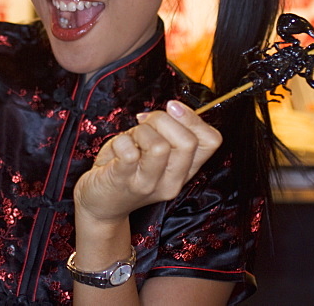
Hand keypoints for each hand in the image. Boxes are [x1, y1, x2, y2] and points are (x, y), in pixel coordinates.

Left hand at [74, 100, 221, 223]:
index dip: (193, 117)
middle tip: (145, 124)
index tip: (172, 108)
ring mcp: (148, 184)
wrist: (102, 205)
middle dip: (163, 120)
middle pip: (188, 141)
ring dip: (141, 131)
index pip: (211, 141)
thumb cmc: (127, 169)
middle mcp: (172, 181)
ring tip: (131, 138)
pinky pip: (129, 152)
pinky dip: (121, 141)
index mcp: (185, 171)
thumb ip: (168, 132)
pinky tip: (117, 148)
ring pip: (159, 146)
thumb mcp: (155, 151)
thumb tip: (173, 108)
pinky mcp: (122, 182)